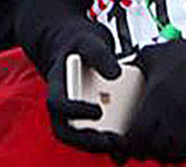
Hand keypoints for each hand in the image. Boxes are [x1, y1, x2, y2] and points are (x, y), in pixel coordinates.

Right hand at [45, 21, 122, 154]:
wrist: (74, 44)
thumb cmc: (78, 43)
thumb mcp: (88, 40)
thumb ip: (100, 54)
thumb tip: (115, 74)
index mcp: (58, 84)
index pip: (57, 104)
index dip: (75, 112)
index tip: (98, 111)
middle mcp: (63, 103)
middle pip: (65, 131)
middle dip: (87, 141)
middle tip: (113, 141)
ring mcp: (73, 112)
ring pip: (79, 137)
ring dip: (99, 145)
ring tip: (123, 145)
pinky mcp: (88, 116)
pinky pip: (94, 131)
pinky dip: (108, 139)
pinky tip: (128, 140)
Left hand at [121, 11, 185, 162]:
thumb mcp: (152, 54)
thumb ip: (133, 64)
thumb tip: (117, 69)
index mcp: (156, 96)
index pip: (136, 134)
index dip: (125, 143)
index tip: (120, 142)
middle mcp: (172, 113)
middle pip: (149, 148)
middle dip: (138, 150)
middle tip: (132, 146)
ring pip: (167, 154)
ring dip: (156, 153)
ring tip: (149, 146)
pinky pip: (185, 153)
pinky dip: (174, 155)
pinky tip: (168, 147)